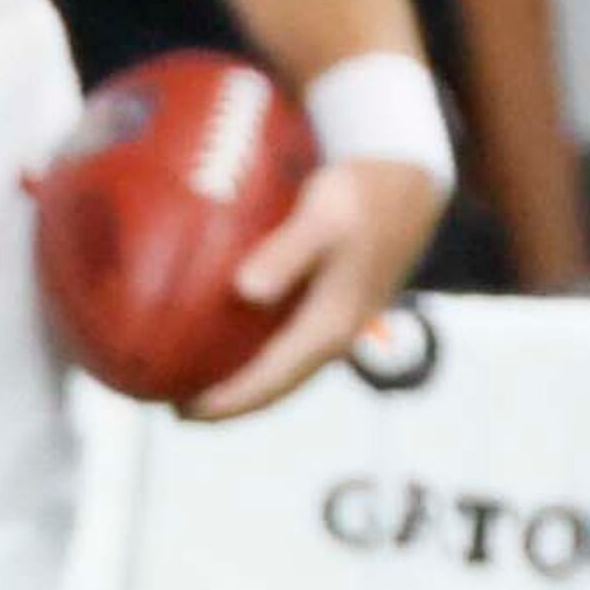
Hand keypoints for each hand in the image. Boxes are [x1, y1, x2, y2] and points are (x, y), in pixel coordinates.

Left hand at [185, 155, 450, 419]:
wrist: (414, 180)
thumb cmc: (363, 193)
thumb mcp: (323, 215)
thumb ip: (287, 252)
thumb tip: (244, 290)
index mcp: (331, 324)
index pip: (270, 381)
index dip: (225, 402)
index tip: (179, 409)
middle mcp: (337, 334)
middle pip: (277, 387)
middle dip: (229, 402)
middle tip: (175, 401)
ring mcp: (342, 323)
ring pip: (287, 370)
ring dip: (246, 382)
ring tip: (200, 379)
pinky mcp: (341, 305)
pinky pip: (293, 348)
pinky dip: (262, 357)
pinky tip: (237, 340)